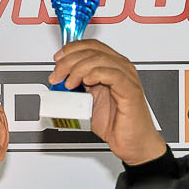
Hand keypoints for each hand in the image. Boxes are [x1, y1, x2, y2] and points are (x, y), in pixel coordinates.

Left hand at [50, 39, 167, 165]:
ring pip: (100, 60)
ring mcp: (127, 79)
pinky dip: (96, 74)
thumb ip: (77, 85)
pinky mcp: (130, 91)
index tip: (57, 59)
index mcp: (112, 68)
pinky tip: (87, 83)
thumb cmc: (115, 122)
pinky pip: (113, 74)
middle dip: (68, 61)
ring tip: (69, 84)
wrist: (131, 142)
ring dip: (78, 69)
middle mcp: (121, 69)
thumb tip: (59, 78)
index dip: (72, 49)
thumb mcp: (88, 99)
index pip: (92, 46)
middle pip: (93, 51)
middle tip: (57, 76)